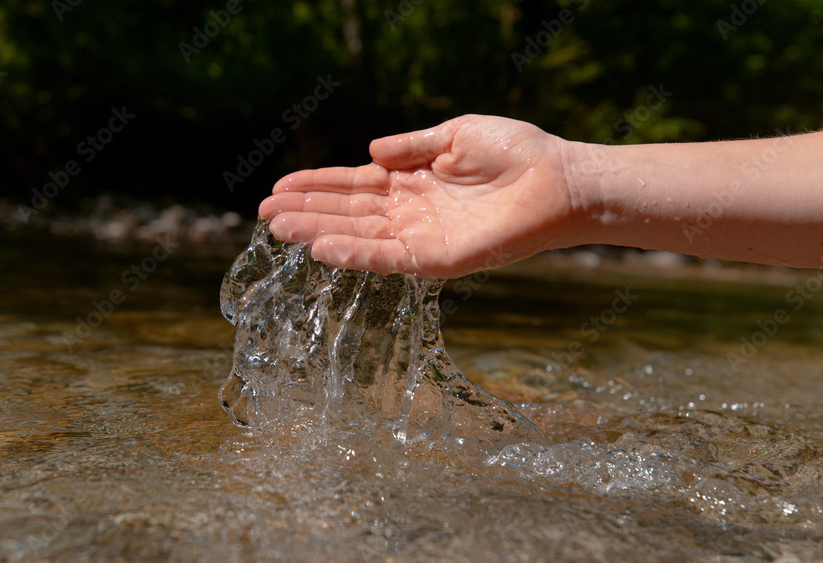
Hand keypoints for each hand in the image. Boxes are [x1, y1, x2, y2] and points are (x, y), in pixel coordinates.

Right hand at [259, 114, 584, 278]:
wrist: (558, 179)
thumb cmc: (515, 152)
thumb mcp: (455, 135)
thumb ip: (411, 146)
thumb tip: (369, 152)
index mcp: (412, 180)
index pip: (353, 185)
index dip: (316, 186)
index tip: (278, 187)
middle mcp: (410, 211)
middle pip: (347, 213)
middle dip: (306, 212)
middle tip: (264, 214)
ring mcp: (421, 237)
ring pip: (359, 237)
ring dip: (319, 233)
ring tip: (280, 229)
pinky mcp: (438, 260)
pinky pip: (388, 259)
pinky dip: (355, 255)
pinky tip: (322, 249)